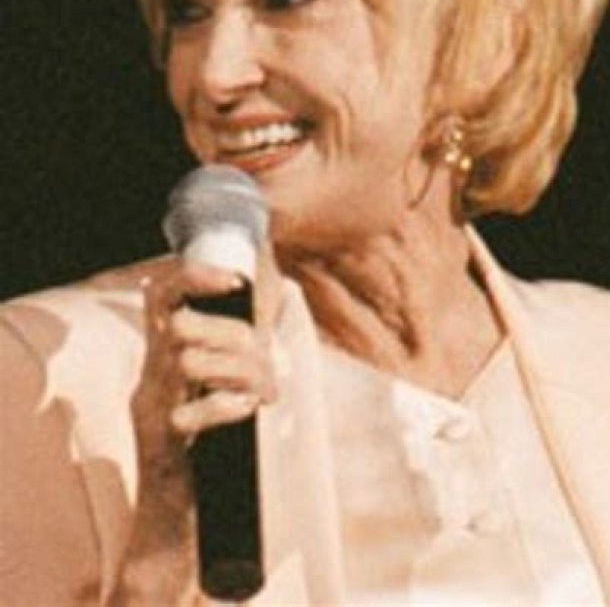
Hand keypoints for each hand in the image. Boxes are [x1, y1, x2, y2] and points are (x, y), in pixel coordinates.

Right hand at [109, 255, 279, 603]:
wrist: (175, 516)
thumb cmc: (207, 446)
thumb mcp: (216, 387)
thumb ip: (235, 352)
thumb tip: (275, 312)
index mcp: (163, 358)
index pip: (160, 297)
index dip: (192, 276)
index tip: (235, 280)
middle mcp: (150, 378)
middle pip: (182, 328)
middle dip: (235, 335)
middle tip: (269, 362)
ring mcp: (152, 411)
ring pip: (188, 362)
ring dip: (242, 370)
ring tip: (267, 391)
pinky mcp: (162, 445)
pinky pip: (192, 415)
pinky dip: (228, 405)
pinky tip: (249, 409)